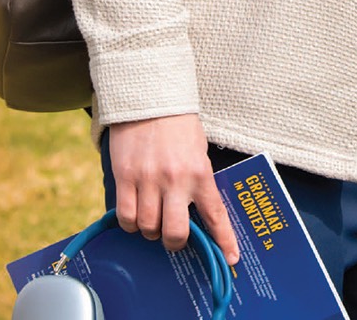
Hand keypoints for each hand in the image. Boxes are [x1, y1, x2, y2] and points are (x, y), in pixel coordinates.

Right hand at [106, 113, 239, 264]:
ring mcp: (148, 179)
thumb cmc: (177, 126)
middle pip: (174, 232)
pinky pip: (125, 214)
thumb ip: (198, 181)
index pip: (215, 215)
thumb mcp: (198, 152)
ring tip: (151, 221)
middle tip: (174, 238)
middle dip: (174, 242)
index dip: (224, 242)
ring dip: (150, 231)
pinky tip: (134, 215)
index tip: (231, 259)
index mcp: (200, 173)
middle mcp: (175, 180)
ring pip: (147, 227)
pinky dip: (130, 223)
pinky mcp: (125, 175)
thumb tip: (197, 212)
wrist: (148, 98)